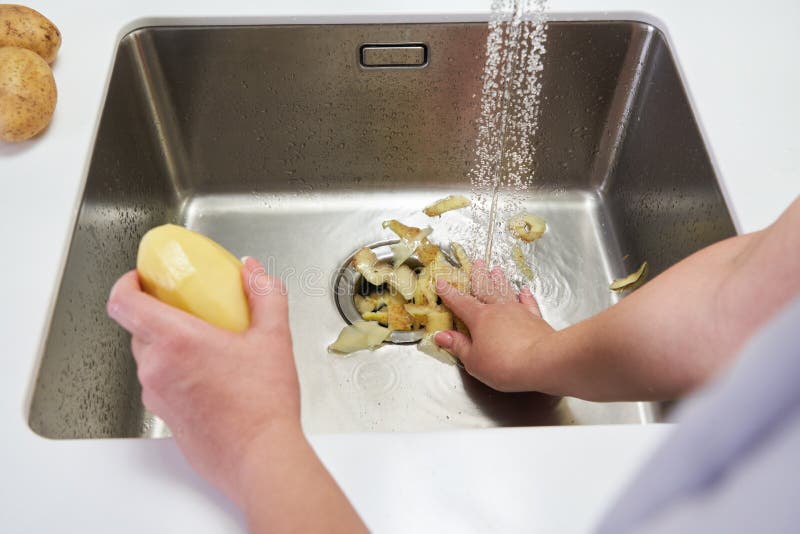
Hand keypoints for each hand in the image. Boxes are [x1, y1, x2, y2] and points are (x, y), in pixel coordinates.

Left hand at [106, 257, 299, 505]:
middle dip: (158, 313)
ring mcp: (156, 395)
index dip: (126, 284)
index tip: (141, 278)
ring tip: (206, 344)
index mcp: (176, 341)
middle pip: (137, 328)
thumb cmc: (263, 406)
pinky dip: (176, 372)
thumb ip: (264, 295)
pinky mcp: (165, 417)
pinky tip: (211, 376)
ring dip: (169, 345)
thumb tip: (254, 272)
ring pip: (149, 358)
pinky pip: (160, 383)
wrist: (261, 458)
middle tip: (187, 308)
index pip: (123, 302)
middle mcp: (156, 368)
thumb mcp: (274, 337)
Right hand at [434, 260, 559, 392]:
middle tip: (477, 262)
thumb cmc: (504, 364)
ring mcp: (519, 312)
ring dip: (500, 281)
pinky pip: (528, 303)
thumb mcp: (473, 361)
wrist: (542, 362)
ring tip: (496, 270)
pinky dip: (526, 296)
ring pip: (506, 291)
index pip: (460, 302)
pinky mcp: (536, 319)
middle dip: (479, 276)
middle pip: (486, 288)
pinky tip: (524, 291)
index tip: (442, 282)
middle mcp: (498, 309)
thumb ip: (458, 346)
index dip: (449, 293)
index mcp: (479, 318)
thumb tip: (441, 335)